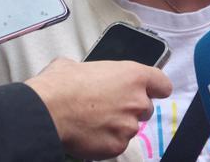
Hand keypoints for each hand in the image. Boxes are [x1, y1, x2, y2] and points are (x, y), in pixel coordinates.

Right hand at [26, 58, 172, 159]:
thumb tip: (85, 75)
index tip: (152, 92)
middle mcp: (136, 101)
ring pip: (130, 127)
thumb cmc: (61, 85)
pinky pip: (117, 144)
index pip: (162, 84)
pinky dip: (106, 141)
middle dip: (130, 109)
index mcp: (133, 75)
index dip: (156, 89)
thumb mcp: (78, 65)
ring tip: (94, 121)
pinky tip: (90, 133)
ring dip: (117, 126)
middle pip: (146, 108)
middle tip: (109, 107)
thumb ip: (96, 71)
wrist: (47, 110)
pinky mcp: (117, 145)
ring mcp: (128, 125)